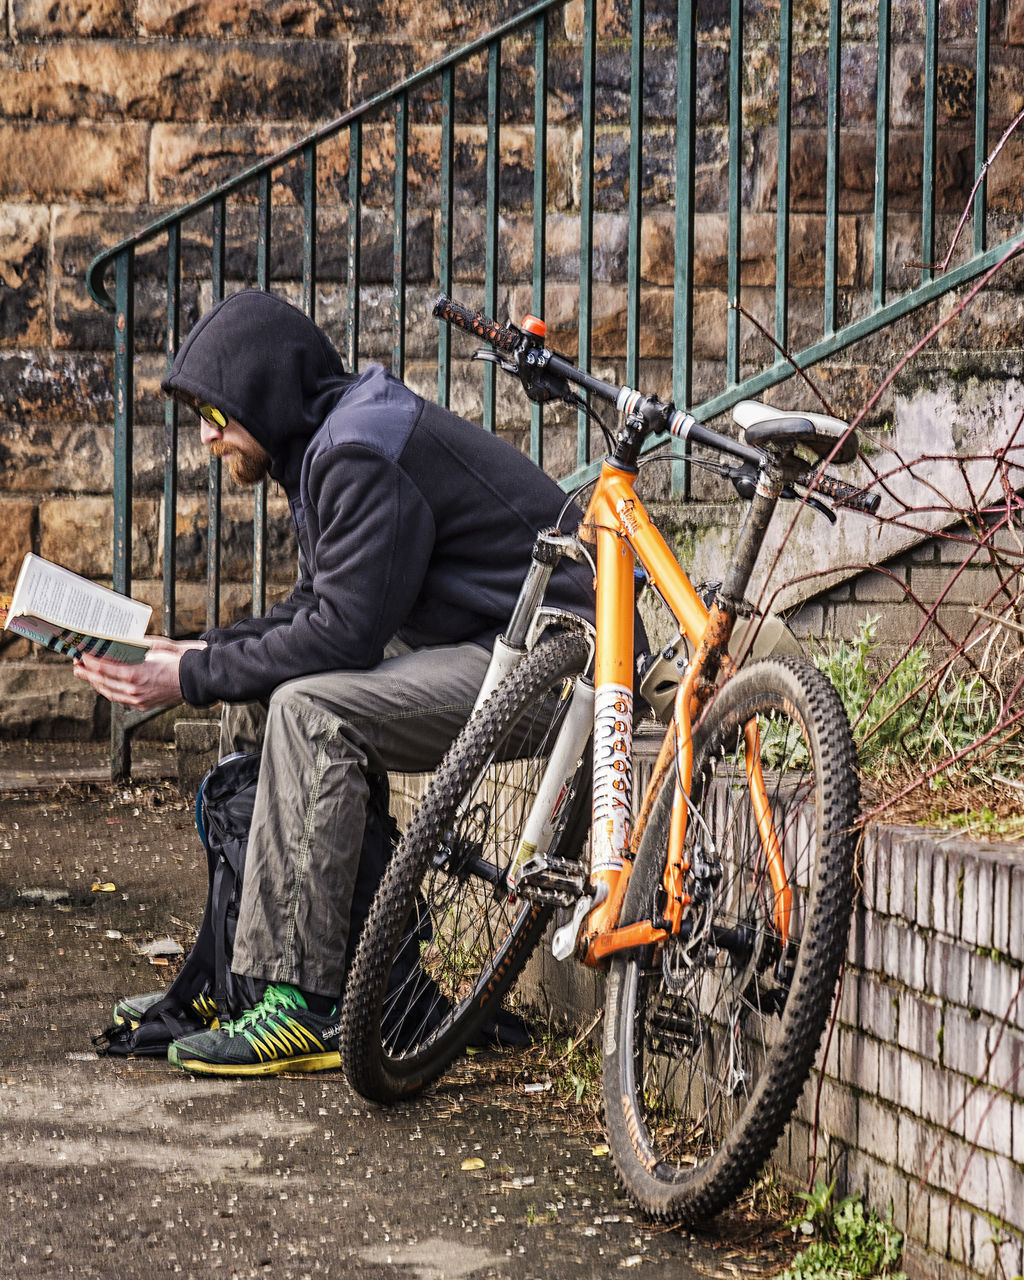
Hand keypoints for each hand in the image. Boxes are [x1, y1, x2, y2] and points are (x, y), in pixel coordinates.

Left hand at [74, 638, 206, 711]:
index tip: (82, 655)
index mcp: (136, 674)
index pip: (105, 669)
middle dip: (88, 674)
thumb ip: (136, 645)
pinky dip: (110, 691)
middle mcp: (134, 690)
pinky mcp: (144, 705)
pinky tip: (105, 685)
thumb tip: (120, 641)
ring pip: (110, 693)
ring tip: (87, 676)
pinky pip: (120, 699)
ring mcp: (138, 700)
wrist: (196, 678)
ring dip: (96, 684)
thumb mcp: (156, 647)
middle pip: (103, 683)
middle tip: (77, 666)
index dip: (91, 662)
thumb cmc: (178, 660)